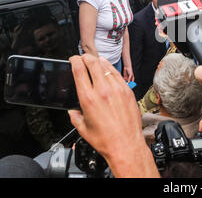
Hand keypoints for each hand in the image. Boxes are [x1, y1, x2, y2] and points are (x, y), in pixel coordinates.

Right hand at [68, 54, 158, 176]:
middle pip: (93, 63)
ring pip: (106, 66)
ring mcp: (117, 90)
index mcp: (88, 99)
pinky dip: (111, 69)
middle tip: (83, 57)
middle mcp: (103, 91)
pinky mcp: (128, 91)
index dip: (75, 61)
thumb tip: (73, 110)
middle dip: (86, 57)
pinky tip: (108, 69)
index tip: (73, 59)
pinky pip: (118, 75)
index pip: (79, 70)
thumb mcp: (82, 128)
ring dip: (98, 61)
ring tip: (95, 61)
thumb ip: (75, 116)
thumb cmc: (106, 139)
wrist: (126, 144)